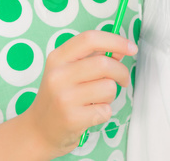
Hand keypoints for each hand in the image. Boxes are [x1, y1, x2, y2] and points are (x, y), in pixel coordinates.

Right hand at [23, 30, 136, 155]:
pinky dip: (104, 113)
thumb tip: (120, 50)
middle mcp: (58, 75)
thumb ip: (92, 58)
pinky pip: (105, 110)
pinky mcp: (71, 118)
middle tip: (123, 80)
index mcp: (58, 58)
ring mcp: (63, 97)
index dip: (115, 40)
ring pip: (108, 88)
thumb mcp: (67, 71)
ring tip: (97, 100)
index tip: (131, 47)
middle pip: (104, 64)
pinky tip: (90, 114)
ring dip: (110, 95)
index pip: (90, 39)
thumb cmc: (59, 97)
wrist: (38, 130)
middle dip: (121, 72)